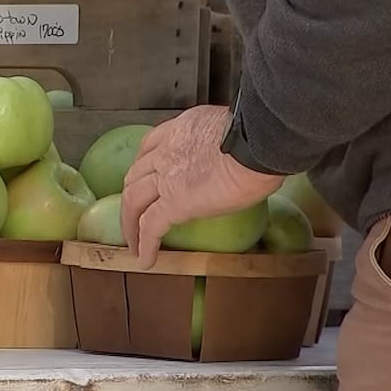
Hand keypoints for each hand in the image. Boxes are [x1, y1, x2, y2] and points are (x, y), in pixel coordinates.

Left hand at [121, 105, 285, 268]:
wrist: (258, 144)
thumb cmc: (260, 137)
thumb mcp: (232, 132)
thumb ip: (223, 144)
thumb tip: (237, 157)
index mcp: (181, 130)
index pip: (150, 146)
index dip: (143, 164)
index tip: (145, 175)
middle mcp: (167, 150)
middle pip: (135, 174)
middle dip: (131, 194)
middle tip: (133, 211)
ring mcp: (166, 177)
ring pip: (132, 199)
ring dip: (130, 223)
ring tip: (132, 242)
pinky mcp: (173, 202)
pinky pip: (151, 226)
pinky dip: (145, 244)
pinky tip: (145, 260)